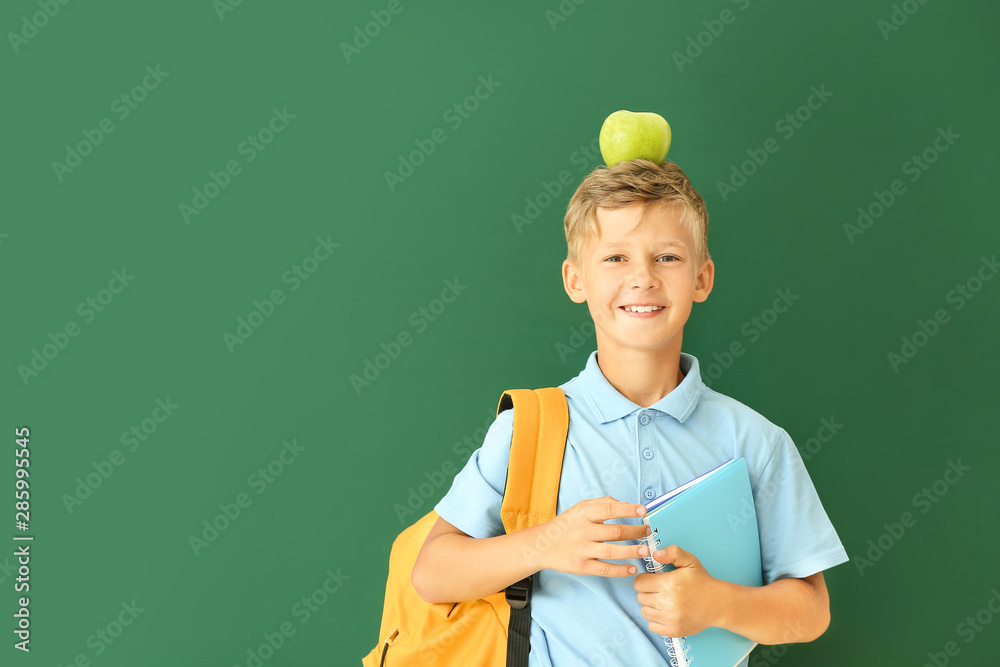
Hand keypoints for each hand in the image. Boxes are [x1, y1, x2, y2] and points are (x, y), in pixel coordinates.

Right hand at [535, 496, 649, 576]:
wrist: (542, 545)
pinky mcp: (581, 566)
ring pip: (612, 552)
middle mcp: (583, 531)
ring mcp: (582, 550)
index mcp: (583, 514)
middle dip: (636, 532)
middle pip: (615, 532)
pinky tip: (632, 568)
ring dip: (631, 551)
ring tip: (645, 550)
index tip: (643, 511)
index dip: (628, 510)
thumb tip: (625, 503)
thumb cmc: (566, 525)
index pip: (609, 509)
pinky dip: (620, 570)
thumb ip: (602, 503)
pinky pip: (604, 569)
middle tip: (648, 532)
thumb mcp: (580, 508)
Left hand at [634, 544, 726, 636]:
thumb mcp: (690, 561)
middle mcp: (668, 603)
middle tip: (660, 589)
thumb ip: (672, 552)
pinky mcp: (673, 630)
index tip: (654, 579)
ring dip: (650, 605)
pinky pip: (651, 625)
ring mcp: (670, 619)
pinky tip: (665, 612)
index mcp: (669, 584)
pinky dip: (655, 619)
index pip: (639, 583)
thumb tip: (655, 554)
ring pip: (644, 611)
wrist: (719, 604)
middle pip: (640, 597)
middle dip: (647, 591)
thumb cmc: (702, 581)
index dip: (645, 579)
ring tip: (663, 600)